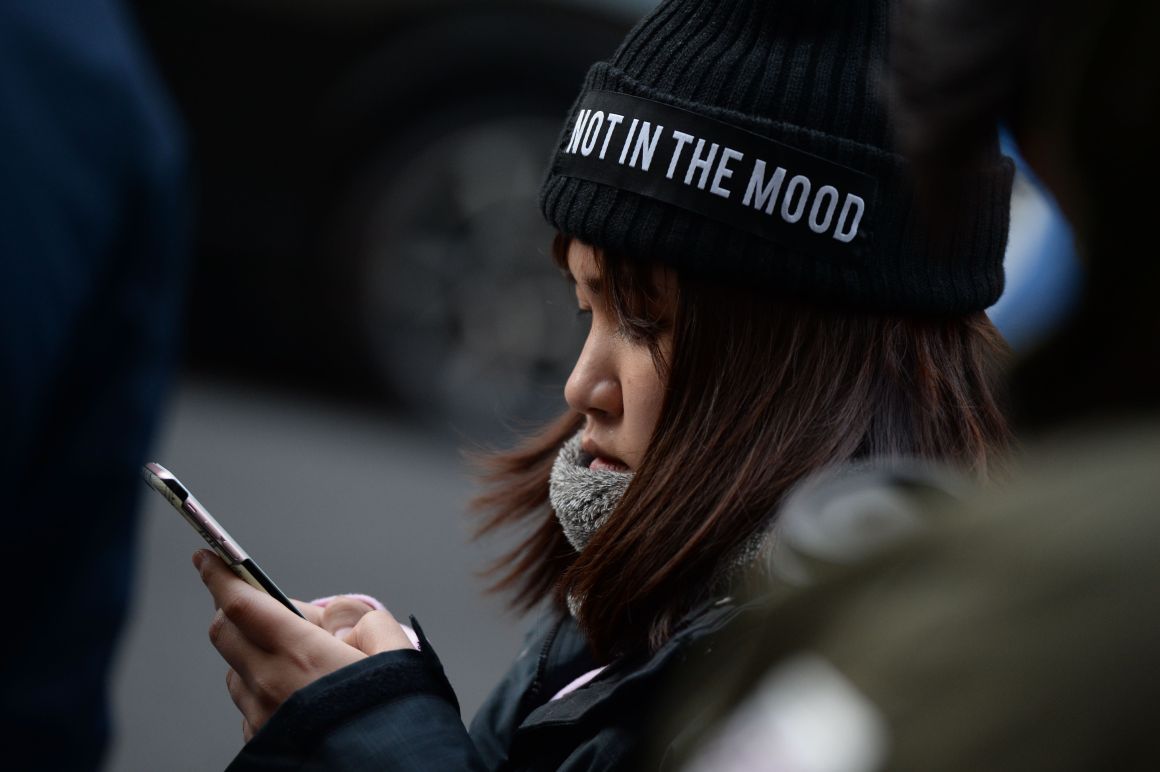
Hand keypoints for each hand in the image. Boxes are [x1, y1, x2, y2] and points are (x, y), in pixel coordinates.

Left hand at [194, 550, 412, 740]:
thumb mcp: (397, 654)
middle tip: (268, 607)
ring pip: (235, 669)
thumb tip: (340, 622)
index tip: (209, 556)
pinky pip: (247, 705)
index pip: (241, 603)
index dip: (220, 575)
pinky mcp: (260, 741)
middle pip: (224, 631)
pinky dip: (260, 689)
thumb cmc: (390, 717)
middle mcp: (270, 683)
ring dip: (250, 653)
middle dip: (233, 609)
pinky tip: (294, 695)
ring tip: (294, 660)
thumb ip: (368, 622)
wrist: (387, 769)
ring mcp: (260, 716)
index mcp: (301, 653)